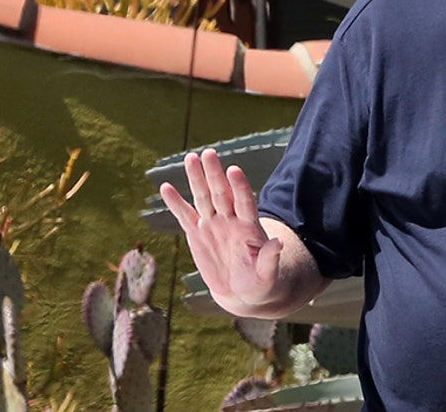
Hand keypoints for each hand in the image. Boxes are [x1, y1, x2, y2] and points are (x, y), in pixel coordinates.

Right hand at [158, 148, 283, 313]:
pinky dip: (175, 203)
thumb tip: (279, 243)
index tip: (234, 169)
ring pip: (204, 197)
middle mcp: (231, 220)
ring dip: (197, 178)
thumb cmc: (260, 283)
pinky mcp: (197, 234)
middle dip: (215, 173)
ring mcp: (213, 224)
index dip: (240, 186)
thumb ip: (270, 259)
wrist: (242, 292)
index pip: (245, 202)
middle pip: (222, 193)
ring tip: (190, 157)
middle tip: (208, 153)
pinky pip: (185, 215)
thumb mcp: (268, 275)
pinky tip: (166, 187)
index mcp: (249, 227)